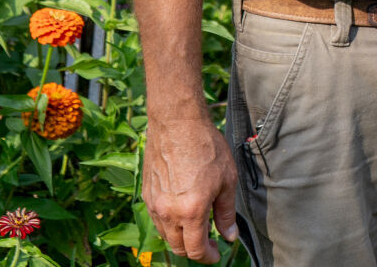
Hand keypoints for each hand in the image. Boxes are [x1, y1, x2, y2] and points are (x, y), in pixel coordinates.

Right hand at [143, 113, 239, 261]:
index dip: (207, 256)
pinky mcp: (146, 193)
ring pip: (165, 234)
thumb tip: (229, 236)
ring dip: (181, 237)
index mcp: (190, 211)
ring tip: (197, 225)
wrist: (177, 122)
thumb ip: (226, 213)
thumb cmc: (206, 147)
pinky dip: (170, 222)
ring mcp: (154, 204)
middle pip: (178, 247)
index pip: (195, 250)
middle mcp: (168, 212)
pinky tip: (182, 210)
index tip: (216, 253)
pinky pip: (157, 218)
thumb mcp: (227, 181)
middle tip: (209, 242)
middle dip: (194, 249)